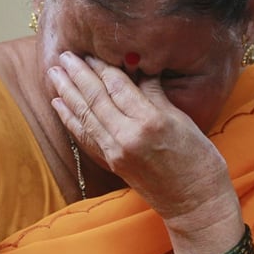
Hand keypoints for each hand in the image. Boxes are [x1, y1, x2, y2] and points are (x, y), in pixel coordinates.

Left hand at [46, 52, 239, 232]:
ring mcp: (116, 152)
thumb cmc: (200, 159)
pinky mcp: (112, 164)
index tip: (90, 51)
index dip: (102, 67)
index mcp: (150, 121)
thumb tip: (141, 71)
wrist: (195, 203)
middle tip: (64, 54)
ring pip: (85, 116)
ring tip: (53, 73)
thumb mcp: (183, 121)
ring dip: (67, 93)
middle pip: (96, 98)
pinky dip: (70, 119)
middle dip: (78, 74)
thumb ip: (157, 95)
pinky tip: (59, 104)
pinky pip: (85, 136)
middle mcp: (128, 136)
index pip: (118, 86)